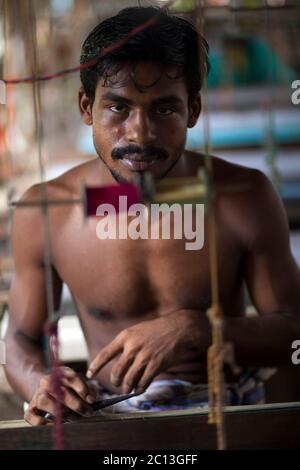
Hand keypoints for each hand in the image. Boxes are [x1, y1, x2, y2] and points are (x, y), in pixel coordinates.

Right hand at [24, 366, 96, 425]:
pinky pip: (32, 416)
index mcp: (60, 373)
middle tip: (88, 413)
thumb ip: (87, 390)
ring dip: (61, 413)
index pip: (71, 377)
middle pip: (60, 392)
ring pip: (45, 402)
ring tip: (73, 418)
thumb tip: (91, 400)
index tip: (91, 400)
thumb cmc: (67, 389)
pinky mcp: (30, 408)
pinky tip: (53, 423)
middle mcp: (46, 382)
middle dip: (77, 405)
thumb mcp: (78, 384)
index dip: (82, 388)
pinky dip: (41, 422)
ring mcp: (37, 395)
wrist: (44, 389)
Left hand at [86, 309, 209, 393]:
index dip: (96, 366)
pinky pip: (143, 382)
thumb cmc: (157, 329)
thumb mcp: (136, 330)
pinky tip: (139, 389)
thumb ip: (126, 344)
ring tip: (127, 388)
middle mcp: (132, 347)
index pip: (105, 354)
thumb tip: (116, 360)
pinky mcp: (156, 365)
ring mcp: (144, 357)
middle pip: (117, 372)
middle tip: (117, 384)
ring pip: (129, 380)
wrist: (179, 328)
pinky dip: (139, 388)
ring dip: (127, 387)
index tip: (89, 374)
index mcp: (125, 337)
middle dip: (115, 381)